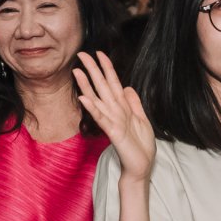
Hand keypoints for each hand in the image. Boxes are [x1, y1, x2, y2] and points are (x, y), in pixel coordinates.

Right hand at [73, 51, 155, 181]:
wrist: (141, 167)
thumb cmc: (140, 146)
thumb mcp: (142, 119)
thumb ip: (134, 103)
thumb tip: (127, 87)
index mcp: (122, 107)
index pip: (112, 83)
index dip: (107, 68)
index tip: (100, 53)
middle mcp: (114, 112)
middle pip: (102, 87)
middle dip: (93, 70)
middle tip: (82, 54)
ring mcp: (112, 121)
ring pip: (98, 99)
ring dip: (87, 85)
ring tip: (77, 71)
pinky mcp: (113, 132)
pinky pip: (102, 117)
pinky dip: (92, 107)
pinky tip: (84, 98)